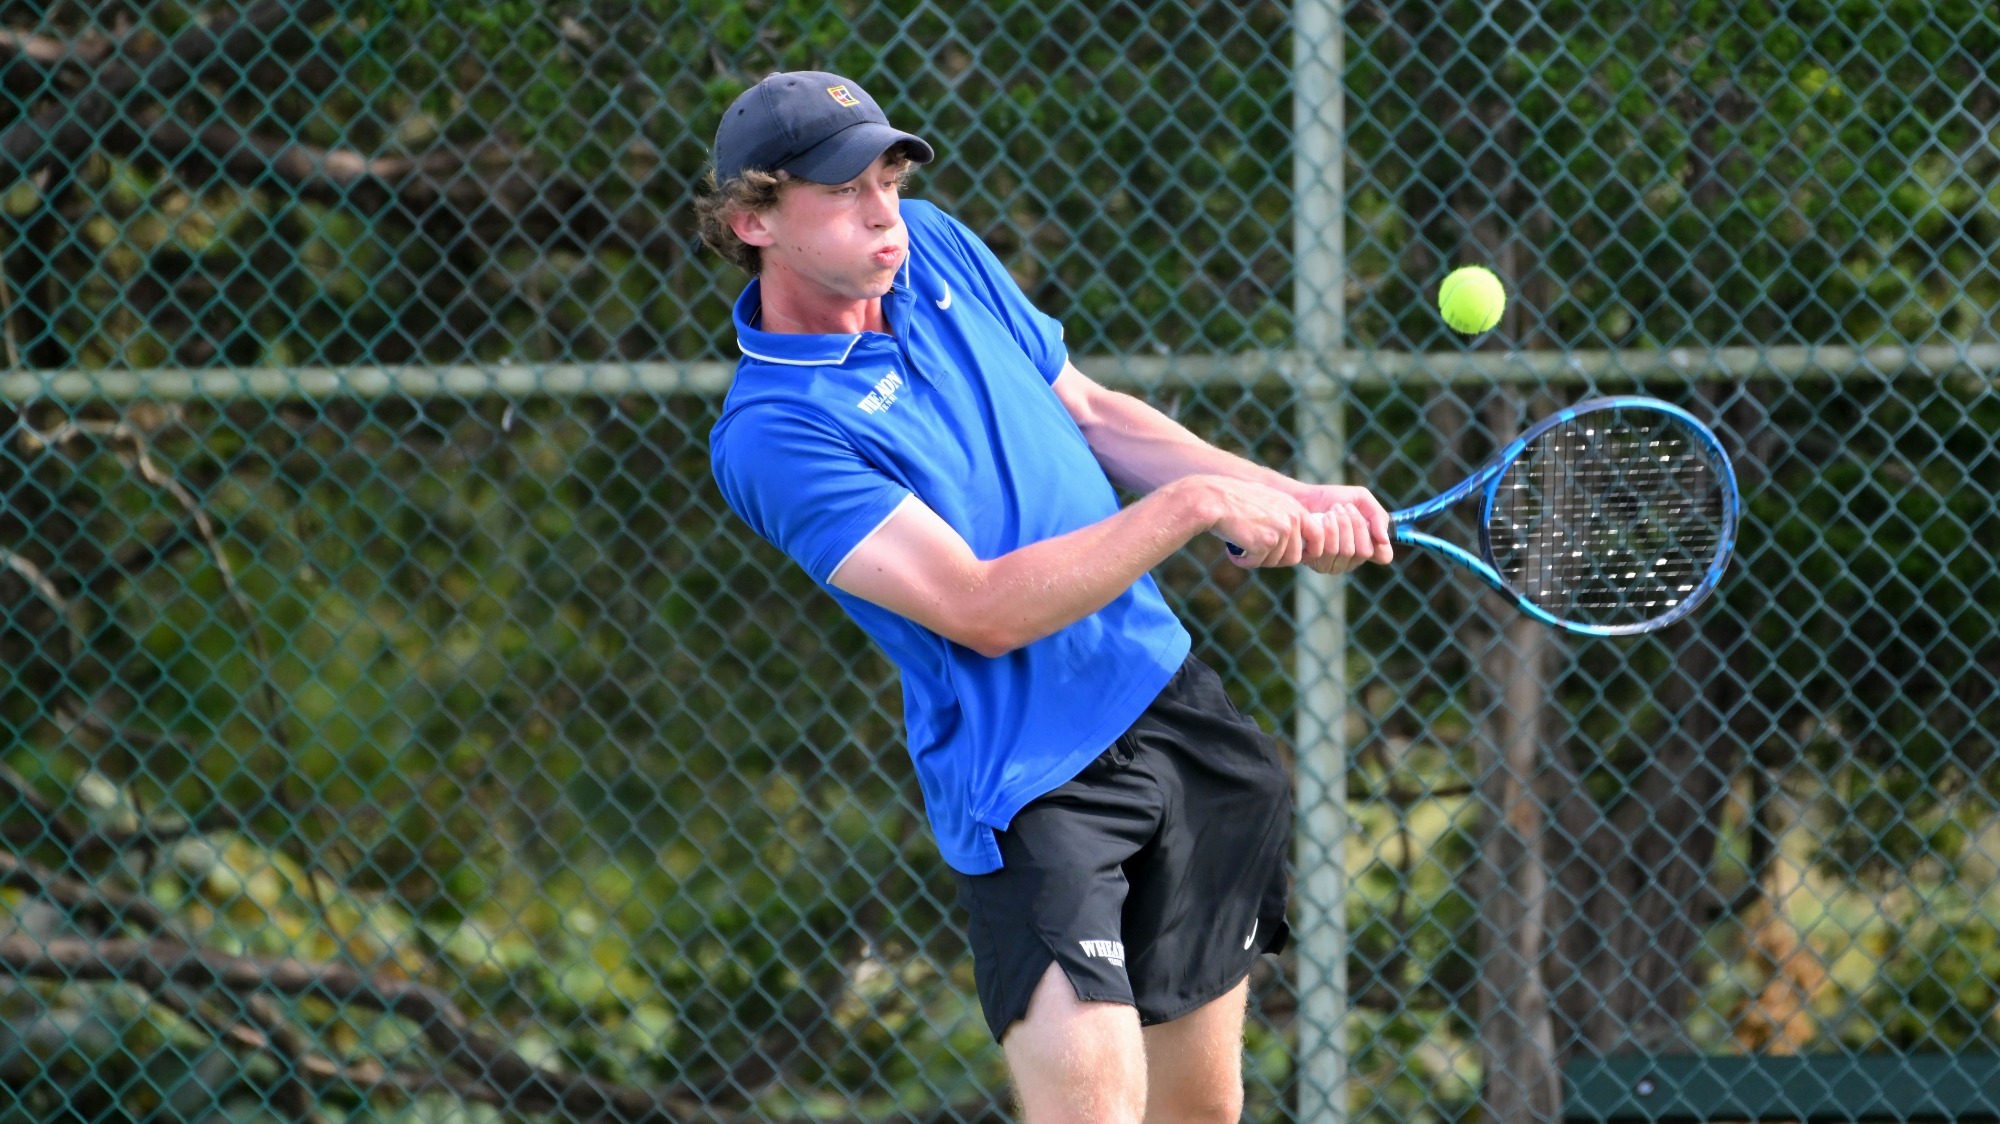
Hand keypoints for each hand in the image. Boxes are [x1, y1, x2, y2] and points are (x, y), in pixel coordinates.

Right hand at [1182, 476, 1311, 567]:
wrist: (1213, 499)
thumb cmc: (1233, 499)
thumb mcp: (1265, 500)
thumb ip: (1282, 515)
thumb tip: (1290, 538)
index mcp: (1294, 508)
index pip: (1317, 535)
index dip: (1311, 550)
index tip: (1300, 557)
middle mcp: (1291, 519)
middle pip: (1294, 556)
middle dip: (1275, 560)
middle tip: (1257, 554)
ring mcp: (1280, 532)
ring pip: (1275, 562)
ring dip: (1258, 560)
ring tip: (1242, 547)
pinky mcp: (1264, 543)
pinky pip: (1257, 563)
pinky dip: (1244, 562)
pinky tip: (1232, 551)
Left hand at [1291, 483, 1393, 573]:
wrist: (1303, 498)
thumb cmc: (1333, 499)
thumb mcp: (1362, 499)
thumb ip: (1378, 516)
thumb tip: (1384, 540)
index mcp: (1366, 546)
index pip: (1384, 556)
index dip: (1379, 540)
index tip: (1368, 520)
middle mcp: (1352, 560)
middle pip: (1365, 551)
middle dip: (1356, 524)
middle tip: (1343, 507)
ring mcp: (1335, 564)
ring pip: (1348, 551)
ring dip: (1341, 525)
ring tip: (1332, 511)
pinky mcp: (1317, 563)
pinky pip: (1330, 552)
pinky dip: (1329, 530)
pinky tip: (1322, 519)